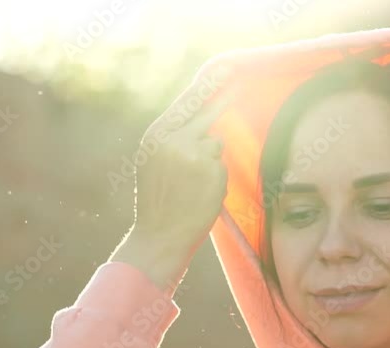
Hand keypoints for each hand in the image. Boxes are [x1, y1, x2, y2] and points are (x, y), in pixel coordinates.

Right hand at [114, 67, 234, 288]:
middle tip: (236, 75)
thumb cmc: (157, 202)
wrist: (159, 235)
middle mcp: (174, 139)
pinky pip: (220, 166)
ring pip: (214, 144)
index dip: (205, 86)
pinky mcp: (212, 170)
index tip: (222, 69)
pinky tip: (199, 195)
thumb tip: (203, 123)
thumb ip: (172, 139)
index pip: (185, 104)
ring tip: (190, 185)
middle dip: (222, 97)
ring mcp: (194, 154)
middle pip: (206, 113)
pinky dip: (214, 179)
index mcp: (156, 136)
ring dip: (209, 161)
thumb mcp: (153, 162)